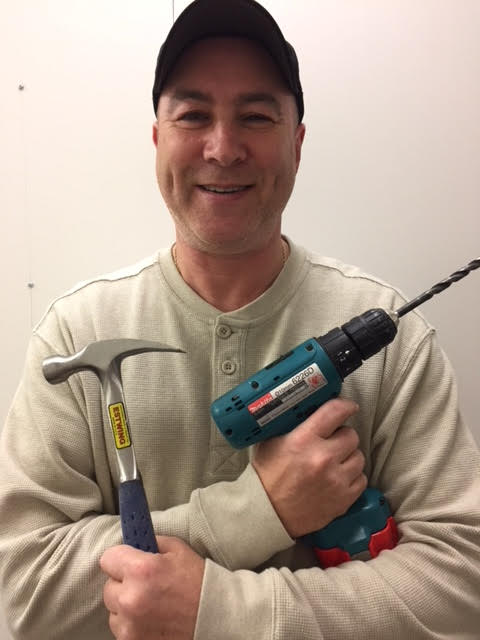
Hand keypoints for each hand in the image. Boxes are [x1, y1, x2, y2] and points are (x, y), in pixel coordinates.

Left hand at [100, 536, 204, 639]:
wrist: (216, 617)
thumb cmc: (198, 581)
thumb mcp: (177, 549)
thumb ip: (150, 543)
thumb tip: (133, 543)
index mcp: (141, 570)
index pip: (108, 558)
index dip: (120, 558)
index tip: (128, 561)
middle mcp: (130, 599)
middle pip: (109, 587)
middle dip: (124, 583)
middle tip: (145, 584)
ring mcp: (130, 626)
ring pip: (113, 611)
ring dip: (126, 606)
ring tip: (151, 603)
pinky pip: (122, 629)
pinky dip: (132, 624)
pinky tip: (152, 618)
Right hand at [252, 398, 366, 537]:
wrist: (268, 513)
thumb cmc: (267, 476)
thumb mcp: (272, 442)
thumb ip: (292, 424)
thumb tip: (310, 409)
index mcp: (304, 440)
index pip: (335, 412)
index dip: (345, 406)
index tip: (348, 407)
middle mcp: (323, 458)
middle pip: (351, 435)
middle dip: (342, 436)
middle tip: (331, 441)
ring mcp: (336, 480)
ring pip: (359, 457)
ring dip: (348, 457)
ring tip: (334, 462)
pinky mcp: (344, 499)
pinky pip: (361, 479)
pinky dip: (352, 477)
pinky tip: (337, 478)